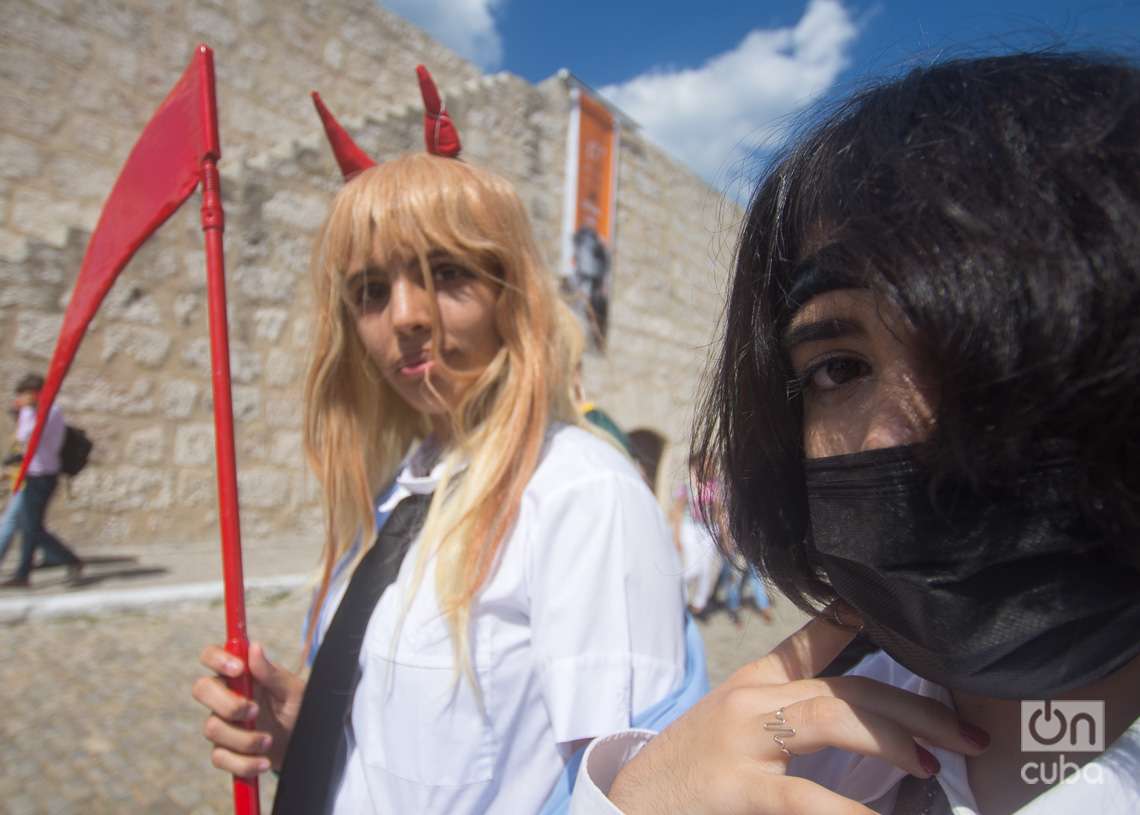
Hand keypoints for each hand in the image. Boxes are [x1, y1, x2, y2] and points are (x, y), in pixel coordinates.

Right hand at [192, 642, 305, 776]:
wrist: (301, 743)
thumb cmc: (296, 708)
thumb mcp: (292, 690)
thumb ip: (272, 673)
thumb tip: (254, 648)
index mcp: (240, 674)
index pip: (211, 656)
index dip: (217, 659)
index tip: (238, 668)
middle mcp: (225, 695)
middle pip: (201, 689)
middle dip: (227, 702)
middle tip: (254, 710)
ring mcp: (222, 723)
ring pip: (212, 727)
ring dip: (243, 737)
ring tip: (269, 741)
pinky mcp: (224, 751)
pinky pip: (220, 757)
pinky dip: (244, 763)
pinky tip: (263, 761)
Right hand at [607, 607, 989, 814]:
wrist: (629, 804)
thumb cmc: (689, 769)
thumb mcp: (731, 719)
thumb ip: (783, 701)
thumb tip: (845, 698)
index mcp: (753, 683)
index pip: (813, 641)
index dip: (860, 623)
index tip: (911, 623)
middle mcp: (750, 700)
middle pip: (847, 688)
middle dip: (916, 709)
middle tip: (967, 735)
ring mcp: (741, 739)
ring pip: (831, 718)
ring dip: (894, 739)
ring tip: (932, 765)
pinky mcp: (735, 787)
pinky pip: (800, 796)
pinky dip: (846, 809)